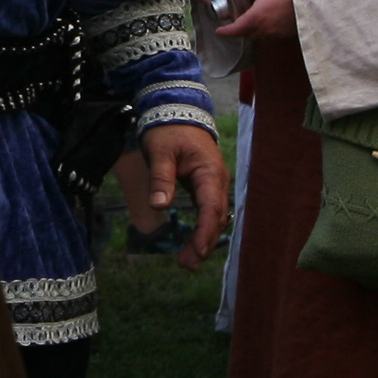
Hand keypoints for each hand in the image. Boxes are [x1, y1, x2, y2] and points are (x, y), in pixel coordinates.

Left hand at [135, 122, 229, 263]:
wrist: (178, 112)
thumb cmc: (168, 131)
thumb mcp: (160, 153)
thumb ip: (161, 179)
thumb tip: (159, 207)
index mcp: (209, 172)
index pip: (210, 208)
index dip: (204, 232)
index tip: (196, 252)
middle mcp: (218, 181)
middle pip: (216, 217)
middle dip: (204, 243)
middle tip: (187, 265)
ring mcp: (215, 184)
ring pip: (215, 217)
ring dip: (204, 239)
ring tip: (188, 262)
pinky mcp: (207, 186)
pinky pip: (210, 211)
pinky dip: (203, 229)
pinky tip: (194, 245)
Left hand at [209, 0, 297, 41]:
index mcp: (258, 16)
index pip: (237, 30)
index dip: (226, 31)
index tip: (219, 31)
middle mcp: (268, 28)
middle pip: (247, 34)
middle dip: (238, 29)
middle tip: (234, 19)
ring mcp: (279, 32)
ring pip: (259, 36)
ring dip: (252, 29)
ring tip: (250, 17)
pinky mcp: (289, 32)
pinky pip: (272, 35)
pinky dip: (265, 29)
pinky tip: (268, 17)